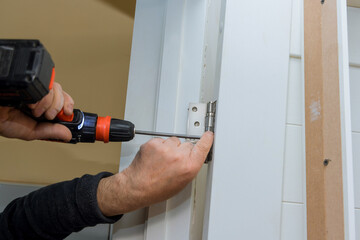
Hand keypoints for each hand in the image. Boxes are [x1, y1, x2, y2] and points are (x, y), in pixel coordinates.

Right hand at [0, 82, 73, 140]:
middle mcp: (38, 94)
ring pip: (53, 87)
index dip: (68, 104)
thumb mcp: (30, 131)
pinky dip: (41, 97)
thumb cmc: (1, 120)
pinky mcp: (28, 80)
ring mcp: (33, 86)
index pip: (63, 99)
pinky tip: (31, 103)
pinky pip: (43, 84)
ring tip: (35, 111)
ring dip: (48, 103)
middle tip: (47, 116)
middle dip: (57, 107)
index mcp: (42, 105)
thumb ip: (49, 132)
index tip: (67, 112)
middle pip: (60, 92)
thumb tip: (67, 135)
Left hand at [97, 131, 213, 215]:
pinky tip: (154, 157)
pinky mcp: (154, 143)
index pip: (203, 147)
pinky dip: (158, 146)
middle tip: (173, 161)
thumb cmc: (157, 189)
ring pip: (173, 140)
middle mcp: (179, 156)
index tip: (209, 135)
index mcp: (189, 167)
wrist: (137, 187)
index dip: (206, 140)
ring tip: (161, 160)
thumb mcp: (182, 182)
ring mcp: (166, 149)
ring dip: (169, 147)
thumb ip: (190, 166)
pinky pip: (161, 140)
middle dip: (182, 150)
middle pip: (187, 144)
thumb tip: (193, 157)